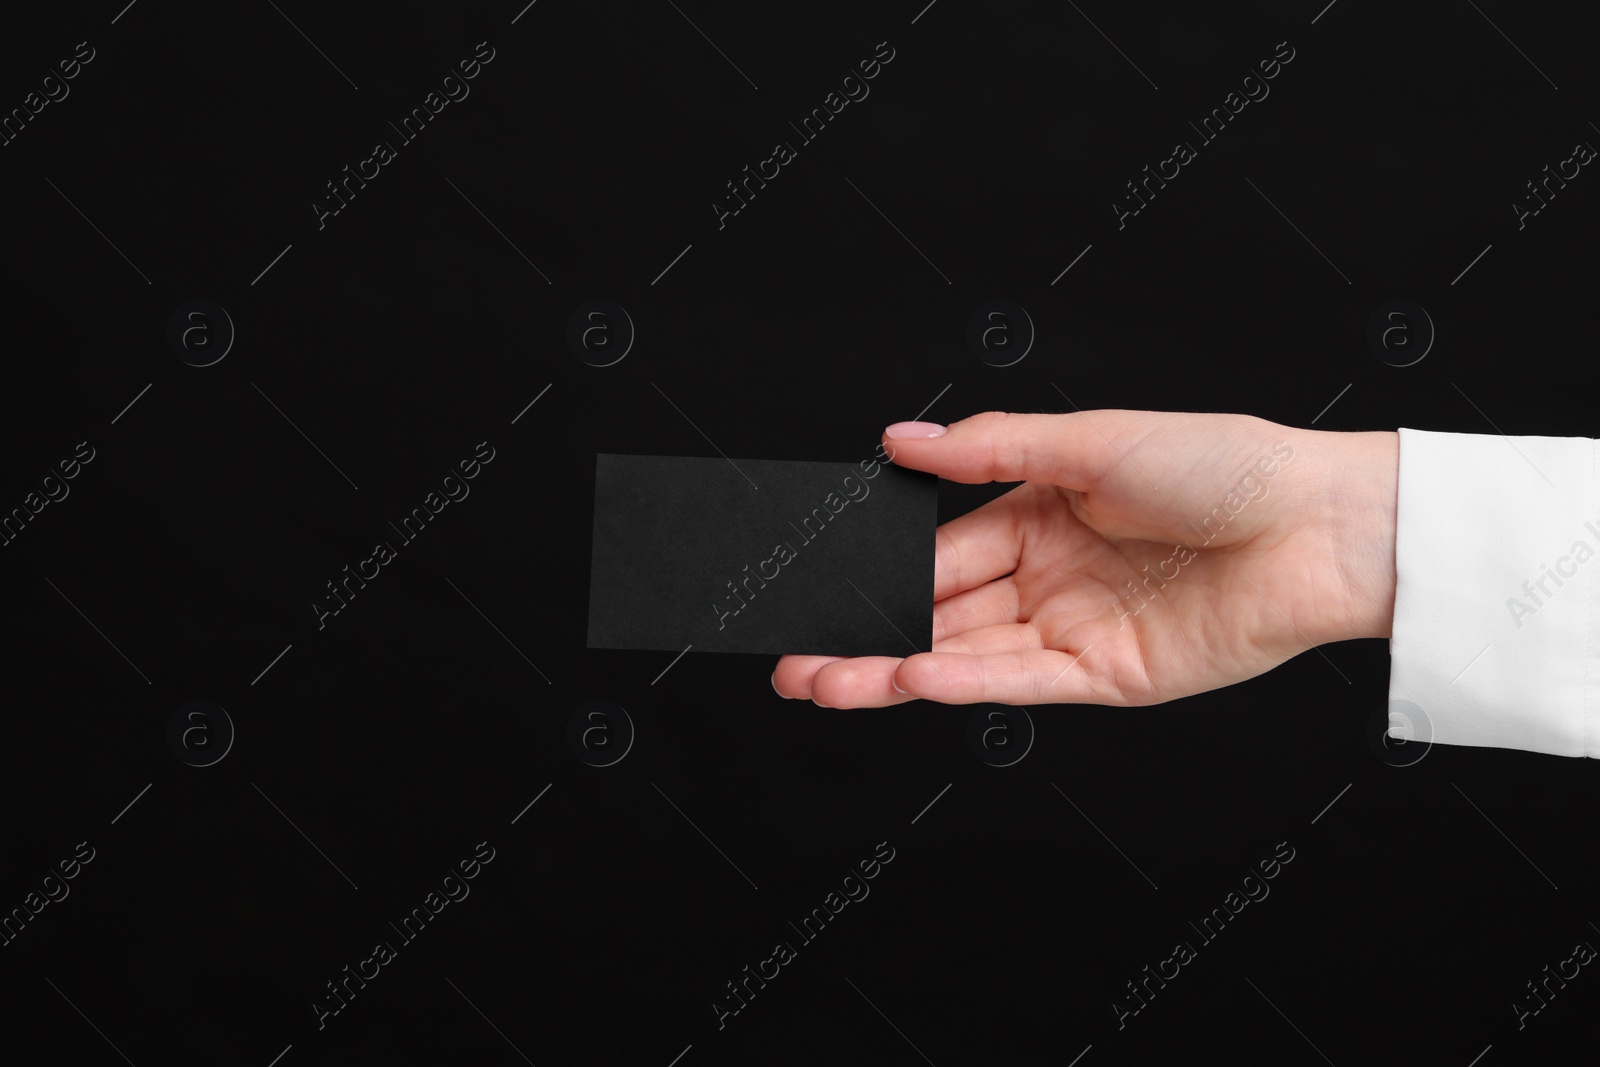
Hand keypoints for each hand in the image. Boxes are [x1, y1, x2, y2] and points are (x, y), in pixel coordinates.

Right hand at [771, 410, 1397, 707]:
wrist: (1318, 523)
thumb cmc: (1222, 464)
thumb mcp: (1089, 439)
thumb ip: (987, 447)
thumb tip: (899, 440)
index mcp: (1040, 514)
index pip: (939, 550)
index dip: (878, 573)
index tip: (819, 587)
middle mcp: (1049, 576)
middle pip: (939, 613)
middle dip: (865, 636)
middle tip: (795, 658)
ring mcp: (1075, 629)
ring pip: (966, 656)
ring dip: (894, 670)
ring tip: (822, 681)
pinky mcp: (1109, 675)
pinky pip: (1022, 681)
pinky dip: (965, 682)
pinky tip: (911, 678)